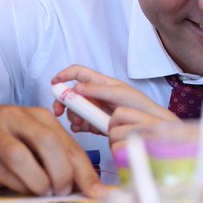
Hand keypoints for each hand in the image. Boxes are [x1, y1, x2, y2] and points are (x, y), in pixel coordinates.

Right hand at [0, 97, 102, 196]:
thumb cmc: (0, 134)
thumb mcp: (30, 137)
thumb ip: (54, 155)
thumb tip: (82, 184)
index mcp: (39, 117)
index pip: (70, 144)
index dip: (85, 171)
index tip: (96, 192)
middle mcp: (19, 119)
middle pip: (48, 144)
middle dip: (61, 173)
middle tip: (62, 191)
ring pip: (21, 156)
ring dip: (37, 180)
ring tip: (42, 191)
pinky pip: (0, 168)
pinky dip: (16, 183)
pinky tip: (22, 188)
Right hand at [51, 65, 175, 143]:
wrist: (148, 127)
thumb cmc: (139, 106)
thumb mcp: (119, 94)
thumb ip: (98, 90)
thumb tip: (76, 87)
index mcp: (101, 83)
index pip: (78, 73)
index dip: (64, 75)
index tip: (54, 84)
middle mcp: (96, 95)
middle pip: (71, 94)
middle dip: (63, 102)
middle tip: (59, 112)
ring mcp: (96, 109)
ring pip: (75, 111)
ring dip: (73, 117)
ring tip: (80, 124)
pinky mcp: (97, 123)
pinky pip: (82, 123)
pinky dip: (80, 126)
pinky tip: (84, 129)